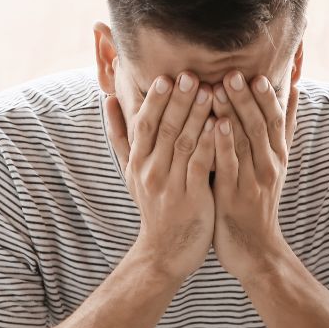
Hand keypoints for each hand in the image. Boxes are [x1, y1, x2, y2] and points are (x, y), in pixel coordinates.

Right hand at [104, 72, 217, 282]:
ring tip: (211, 91)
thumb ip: (121, 136)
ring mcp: (170, 185)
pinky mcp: (190, 198)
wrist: (164, 251)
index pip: (144, 124)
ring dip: (197, 116)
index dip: (155, 100)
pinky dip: (210, 144)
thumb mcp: (131, 172)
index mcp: (137, 162)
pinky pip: (200, 166)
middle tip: (191, 75)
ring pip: (184, 144)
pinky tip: (221, 126)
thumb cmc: (153, 205)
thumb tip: (107, 100)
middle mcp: (150, 171)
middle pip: (165, 129)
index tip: (167, 76)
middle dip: (178, 101)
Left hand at [210, 71, 298, 281]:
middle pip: (260, 125)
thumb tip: (293, 89)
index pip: (276, 120)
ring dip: (233, 113)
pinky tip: (215, 125)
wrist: (256, 251)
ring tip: (220, 88)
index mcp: (277, 157)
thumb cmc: (258, 204)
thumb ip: (281, 129)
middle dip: (246, 98)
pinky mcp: (235, 197)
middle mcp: (269, 166)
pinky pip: (230, 166)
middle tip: (233, 72)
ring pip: (245, 142)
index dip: (267, 97)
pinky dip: (223, 144)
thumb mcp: (275, 165)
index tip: (256, 72)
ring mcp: (253, 181)